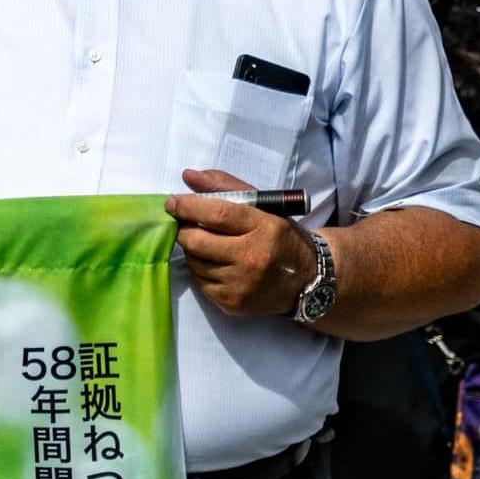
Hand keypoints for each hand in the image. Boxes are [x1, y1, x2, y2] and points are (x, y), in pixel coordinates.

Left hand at [167, 169, 315, 318]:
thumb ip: (226, 187)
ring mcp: (242, 284)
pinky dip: (201, 271)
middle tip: (184, 225)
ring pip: (195, 262)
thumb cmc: (280, 238)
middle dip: (183, 230)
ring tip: (208, 245)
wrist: (307, 280)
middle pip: (197, 241)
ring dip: (193, 251)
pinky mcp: (233, 303)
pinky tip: (216, 265)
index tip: (172, 203)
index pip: (217, 214)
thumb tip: (188, 175)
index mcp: (265, 227)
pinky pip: (200, 283)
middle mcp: (253, 257)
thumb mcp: (264, 208)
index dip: (188, 207)